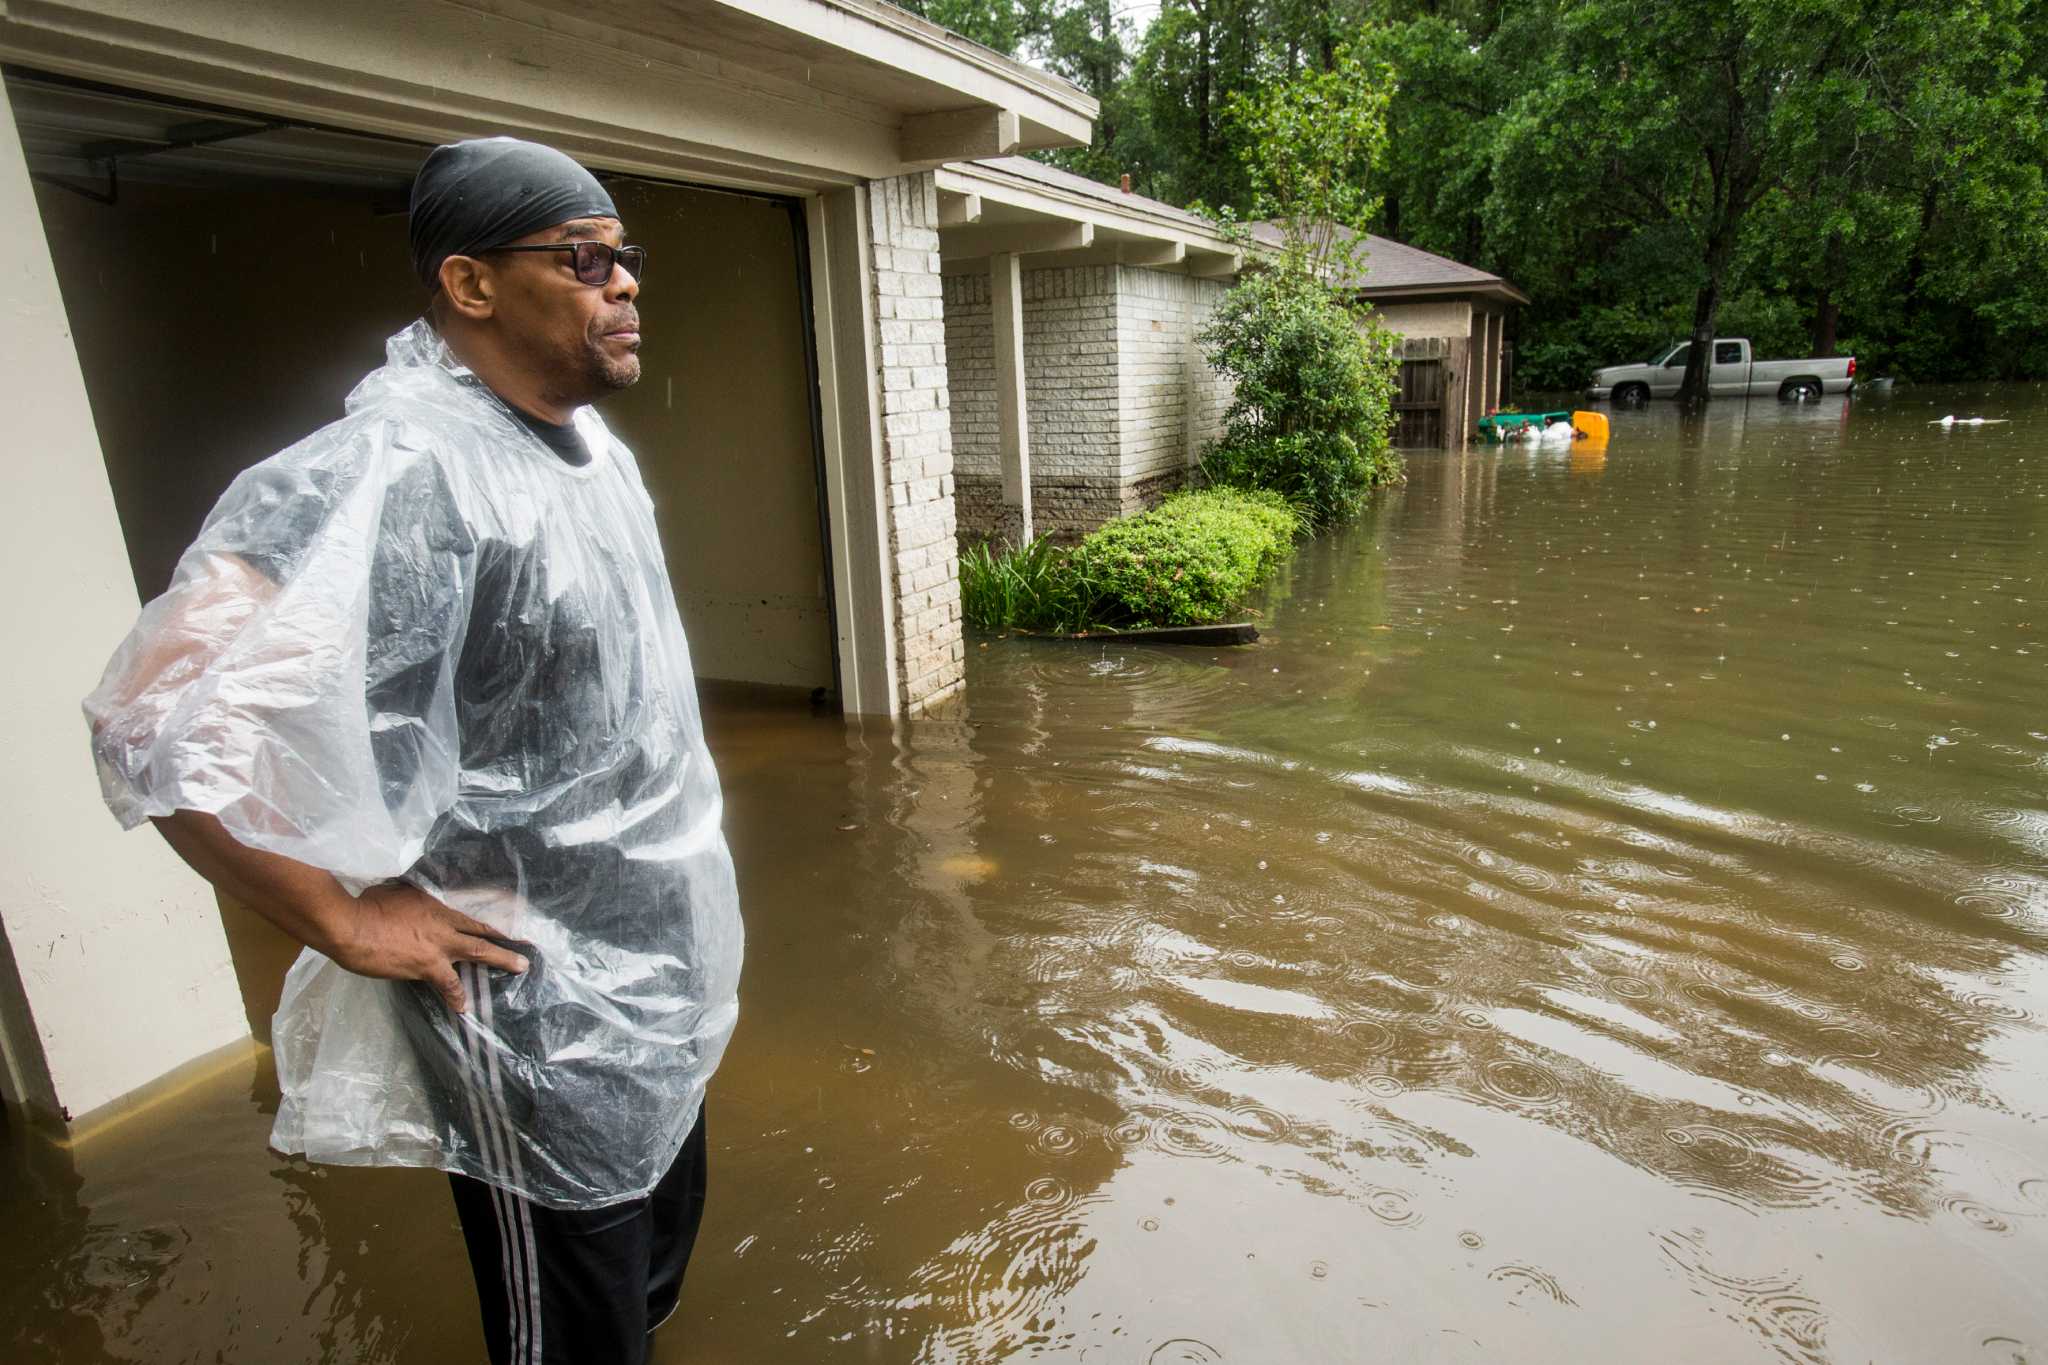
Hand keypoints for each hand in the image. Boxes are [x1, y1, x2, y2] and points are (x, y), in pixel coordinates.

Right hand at [333, 883, 529, 1013]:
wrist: (351, 928)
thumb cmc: (367, 906)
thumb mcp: (396, 891)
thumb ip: (412, 896)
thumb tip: (414, 895)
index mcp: (437, 902)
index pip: (472, 907)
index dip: (493, 912)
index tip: (514, 914)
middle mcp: (444, 922)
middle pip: (483, 929)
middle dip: (508, 936)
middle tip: (528, 944)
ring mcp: (438, 945)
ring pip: (478, 952)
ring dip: (500, 960)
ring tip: (519, 967)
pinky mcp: (427, 966)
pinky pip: (448, 984)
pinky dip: (456, 996)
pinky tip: (462, 1008)